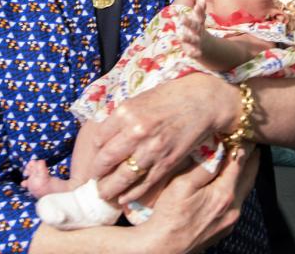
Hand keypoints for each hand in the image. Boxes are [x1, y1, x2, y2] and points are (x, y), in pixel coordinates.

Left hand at [88, 73, 235, 202]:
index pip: (99, 139)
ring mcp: (151, 149)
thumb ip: (121, 118)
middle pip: (106, 160)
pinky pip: (144, 183)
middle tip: (93, 182)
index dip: (94, 153)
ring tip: (104, 194)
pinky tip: (123, 198)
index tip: (94, 159)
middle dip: (97, 175)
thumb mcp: (139, 99)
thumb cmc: (169, 97)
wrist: (201, 102)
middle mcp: (136, 132)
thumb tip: (104, 135)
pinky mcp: (166, 162)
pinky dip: (131, 193)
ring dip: (110, 188)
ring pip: (123, 176)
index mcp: (125, 113)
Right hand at [134, 146, 259, 252]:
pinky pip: (236, 203)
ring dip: (244, 173)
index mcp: (224, 195)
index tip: (242, 132)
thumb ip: (202, 166)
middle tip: (251, 142)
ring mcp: (230, 221)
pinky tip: (228, 183)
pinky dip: (236, 188)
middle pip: (249, 177)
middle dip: (250, 158)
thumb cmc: (169, 215)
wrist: (164, 247)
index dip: (242, 145)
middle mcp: (233, 209)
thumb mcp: (181, 185)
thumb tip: (217, 148)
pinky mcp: (224, 228)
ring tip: (241, 158)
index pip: (240, 163)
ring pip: (243, 191)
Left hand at [177, 0, 207, 58]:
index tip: (199, 2)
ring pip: (192, 40)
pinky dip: (193, 53)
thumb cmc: (198, 30)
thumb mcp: (199, 20)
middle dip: (188, 22)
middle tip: (182, 18)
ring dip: (187, 38)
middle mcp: (198, 32)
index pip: (200, 15)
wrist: (207, 48)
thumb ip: (200, 10)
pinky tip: (189, 53)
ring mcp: (197, 42)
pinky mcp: (195, 52)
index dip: (199, 9)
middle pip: (194, 26)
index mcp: (198, 23)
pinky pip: (194, 53)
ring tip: (181, 36)